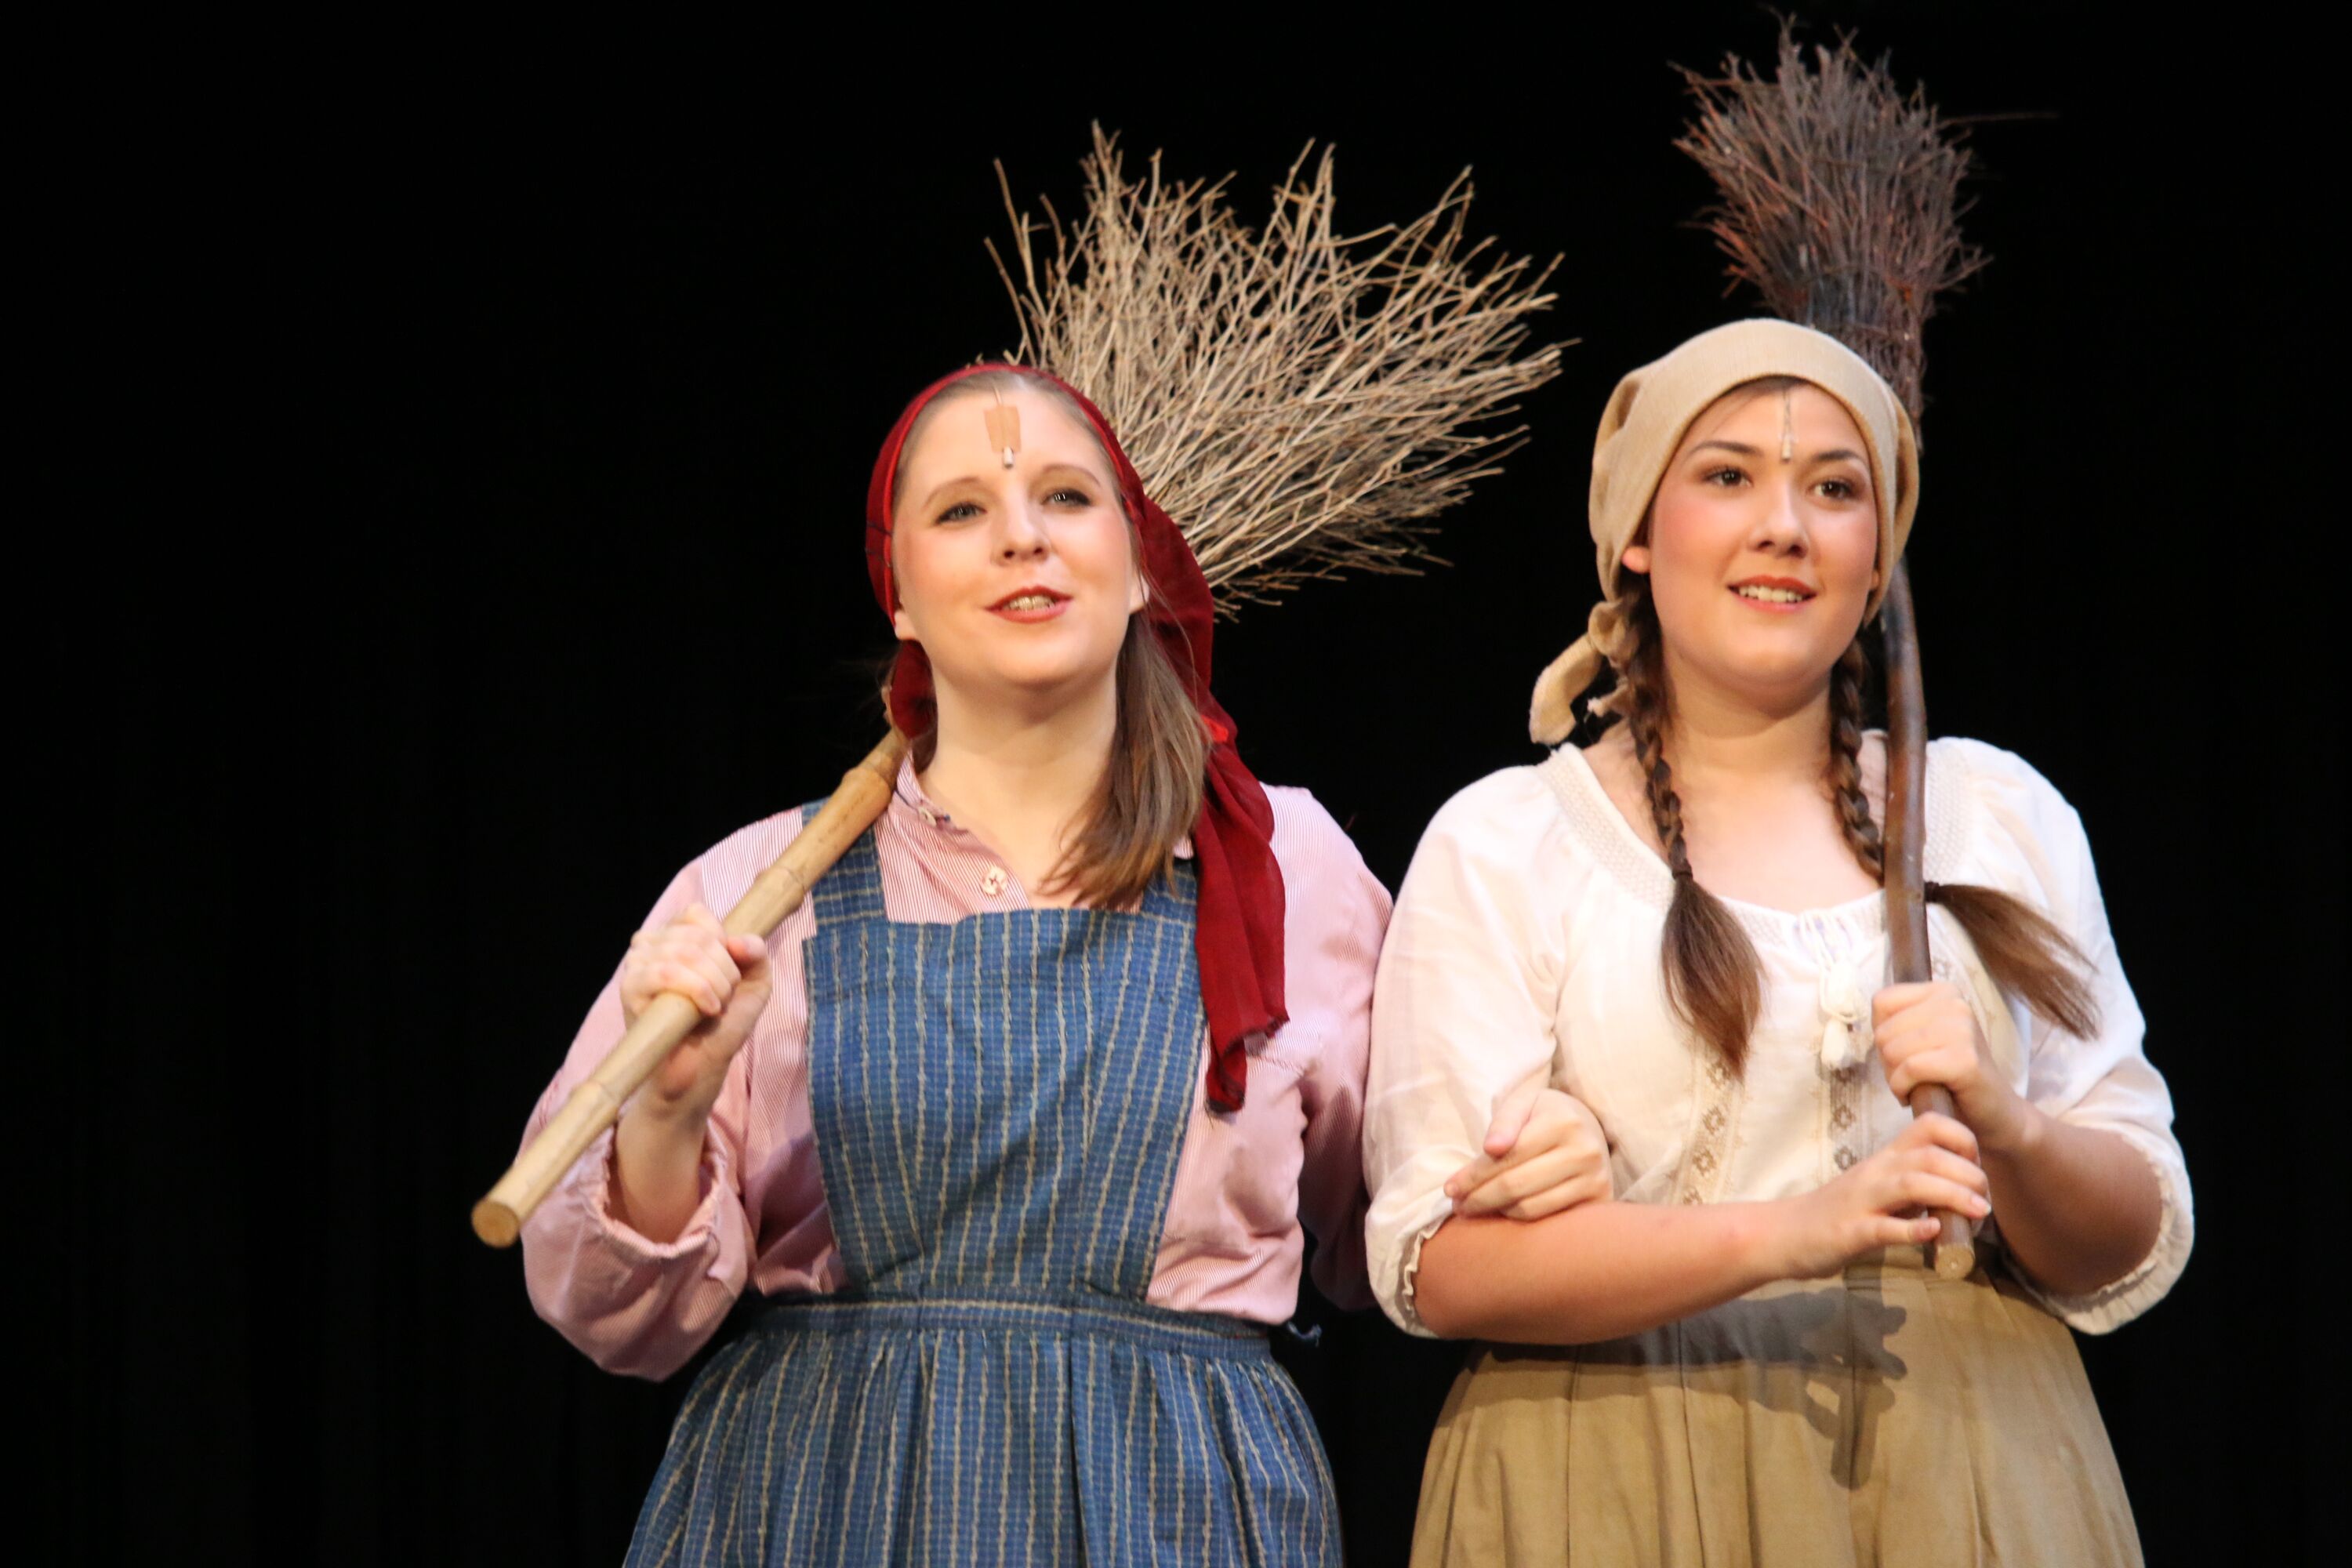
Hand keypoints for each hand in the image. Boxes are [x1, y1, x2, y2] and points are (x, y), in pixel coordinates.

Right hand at [618, 902, 772, 1123]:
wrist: (701, 1067)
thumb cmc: (724, 1023)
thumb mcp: (755, 981)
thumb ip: (756, 952)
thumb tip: (736, 941)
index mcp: (674, 935)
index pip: (697, 914)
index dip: (723, 942)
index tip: (730, 973)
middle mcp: (650, 944)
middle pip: (697, 935)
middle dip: (725, 970)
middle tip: (725, 997)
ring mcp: (636, 965)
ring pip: (684, 952)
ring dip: (715, 982)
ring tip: (717, 1006)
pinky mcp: (629, 989)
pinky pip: (665, 972)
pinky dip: (697, 989)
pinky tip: (708, 1010)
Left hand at [1443, 1076, 1612, 1220]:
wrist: (1590, 1127)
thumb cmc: (1546, 1114)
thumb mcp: (1524, 1103)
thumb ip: (1504, 1120)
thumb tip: (1490, 1148)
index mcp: (1563, 1122)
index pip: (1507, 1157)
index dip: (1473, 1175)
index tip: (1449, 1189)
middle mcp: (1585, 1151)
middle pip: (1516, 1185)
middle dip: (1479, 1198)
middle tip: (1457, 1206)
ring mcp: (1596, 1179)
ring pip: (1530, 1208)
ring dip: (1496, 1212)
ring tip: (1475, 1208)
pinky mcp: (1600, 1201)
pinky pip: (1548, 1219)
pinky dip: (1519, 1217)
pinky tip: (1503, 1211)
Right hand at [1767, 1114, 1990, 1278]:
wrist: (1784, 1233)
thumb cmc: (1837, 1213)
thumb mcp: (1880, 1191)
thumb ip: (1915, 1189)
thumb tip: (1959, 1195)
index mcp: (1885, 1158)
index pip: (1929, 1127)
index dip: (1964, 1140)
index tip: (1977, 1167)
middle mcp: (1876, 1172)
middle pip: (1929, 1155)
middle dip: (1969, 1174)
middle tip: (1985, 1201)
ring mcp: (1862, 1201)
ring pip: (1912, 1184)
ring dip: (1953, 1196)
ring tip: (1978, 1213)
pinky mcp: (1851, 1232)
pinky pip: (1884, 1227)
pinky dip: (1913, 1229)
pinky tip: (1933, 1233)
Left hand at [1873, 980, 2027, 1151]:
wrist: (1993, 1111)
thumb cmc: (1949, 1075)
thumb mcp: (1920, 1038)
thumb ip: (1894, 1022)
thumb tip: (1873, 1026)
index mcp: (1943, 991)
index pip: (1882, 1002)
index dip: (1882, 1034)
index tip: (1903, 1052)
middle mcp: (1955, 1003)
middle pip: (1884, 1030)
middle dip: (1888, 1061)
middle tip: (1910, 1075)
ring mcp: (1963, 1029)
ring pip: (1894, 1050)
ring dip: (1895, 1077)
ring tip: (1915, 1085)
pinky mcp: (1965, 1060)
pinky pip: (1910, 1069)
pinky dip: (1903, 1088)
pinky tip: (1916, 1095)